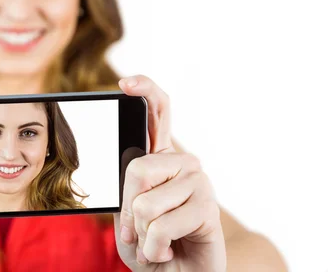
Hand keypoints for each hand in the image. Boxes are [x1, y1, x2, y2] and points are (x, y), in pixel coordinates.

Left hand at [114, 75, 225, 270]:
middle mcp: (181, 163)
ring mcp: (197, 182)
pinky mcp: (208, 207)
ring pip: (145, 203)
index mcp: (160, 158)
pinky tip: (169, 249)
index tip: (125, 83)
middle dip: (127, 209)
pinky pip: (161, 225)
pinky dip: (155, 247)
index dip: (145, 91)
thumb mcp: (127, 213)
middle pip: (137, 167)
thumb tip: (128, 166)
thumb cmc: (149, 243)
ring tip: (157, 241)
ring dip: (142, 234)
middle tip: (137, 230)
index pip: (158, 113)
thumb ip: (126, 187)